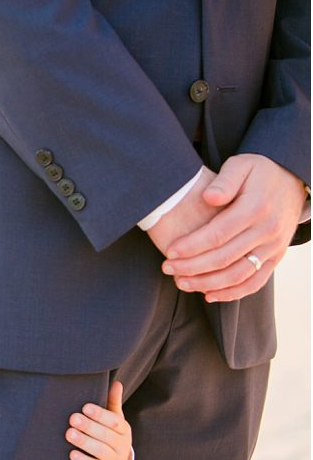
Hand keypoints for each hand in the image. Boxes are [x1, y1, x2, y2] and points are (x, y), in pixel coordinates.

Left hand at [67, 381, 131, 459]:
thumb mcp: (114, 420)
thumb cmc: (110, 436)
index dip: (101, 414)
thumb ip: (112, 403)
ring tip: (69, 434)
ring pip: (101, 451)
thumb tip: (116, 383)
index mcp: (124, 430)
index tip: (85, 407)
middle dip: (89, 426)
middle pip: (107, 436)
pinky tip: (71, 454)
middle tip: (72, 419)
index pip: (115, 421)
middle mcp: (122, 445)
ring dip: (84, 442)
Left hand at [160, 154, 306, 301]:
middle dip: (192, 267)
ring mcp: (273, 247)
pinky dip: (232, 293)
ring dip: (207, 283)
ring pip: (238, 275)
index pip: (218, 234)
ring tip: (181, 283)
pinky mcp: (276, 257)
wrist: (292, 179)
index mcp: (256, 208)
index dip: (192, 246)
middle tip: (167, 268)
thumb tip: (209, 197)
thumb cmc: (258, 171)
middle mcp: (267, 231)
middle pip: (225, 258)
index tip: (170, 251)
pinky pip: (255, 282)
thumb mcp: (241, 165)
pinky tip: (209, 294)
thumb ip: (224, 181)